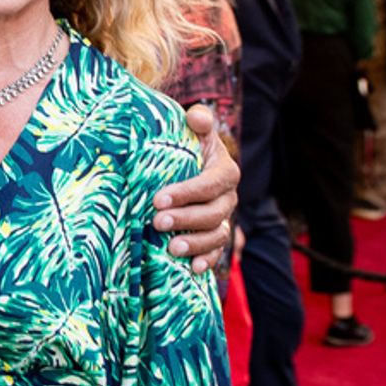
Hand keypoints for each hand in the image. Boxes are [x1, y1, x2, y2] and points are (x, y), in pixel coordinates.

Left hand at [153, 106, 238, 273]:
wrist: (183, 168)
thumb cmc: (185, 147)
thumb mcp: (192, 131)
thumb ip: (197, 121)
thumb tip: (197, 116)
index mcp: (225, 171)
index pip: (211, 183)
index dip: (187, 192)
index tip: (159, 199)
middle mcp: (228, 198)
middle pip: (213, 212)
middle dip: (186, 218)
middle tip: (157, 222)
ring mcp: (223, 220)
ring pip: (216, 235)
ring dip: (195, 243)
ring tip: (171, 248)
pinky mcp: (214, 238)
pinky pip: (217, 253)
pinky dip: (206, 261)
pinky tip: (192, 268)